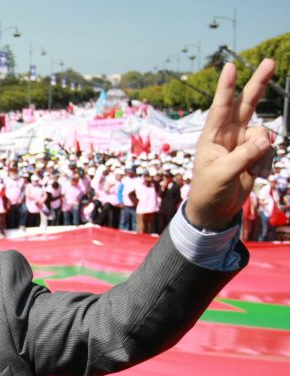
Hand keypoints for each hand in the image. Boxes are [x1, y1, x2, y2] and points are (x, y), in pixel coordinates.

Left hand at [186, 60, 274, 229]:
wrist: (215, 210)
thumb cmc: (208, 190)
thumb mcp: (221, 175)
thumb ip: (243, 157)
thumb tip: (264, 140)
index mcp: (212, 136)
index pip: (220, 107)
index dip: (226, 87)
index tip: (229, 66)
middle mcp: (228, 134)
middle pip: (246, 104)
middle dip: (258, 84)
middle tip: (270, 62)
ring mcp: (243, 143)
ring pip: (262, 132)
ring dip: (263, 150)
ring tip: (252, 171)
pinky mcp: (254, 154)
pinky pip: (268, 149)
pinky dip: (266, 162)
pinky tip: (255, 175)